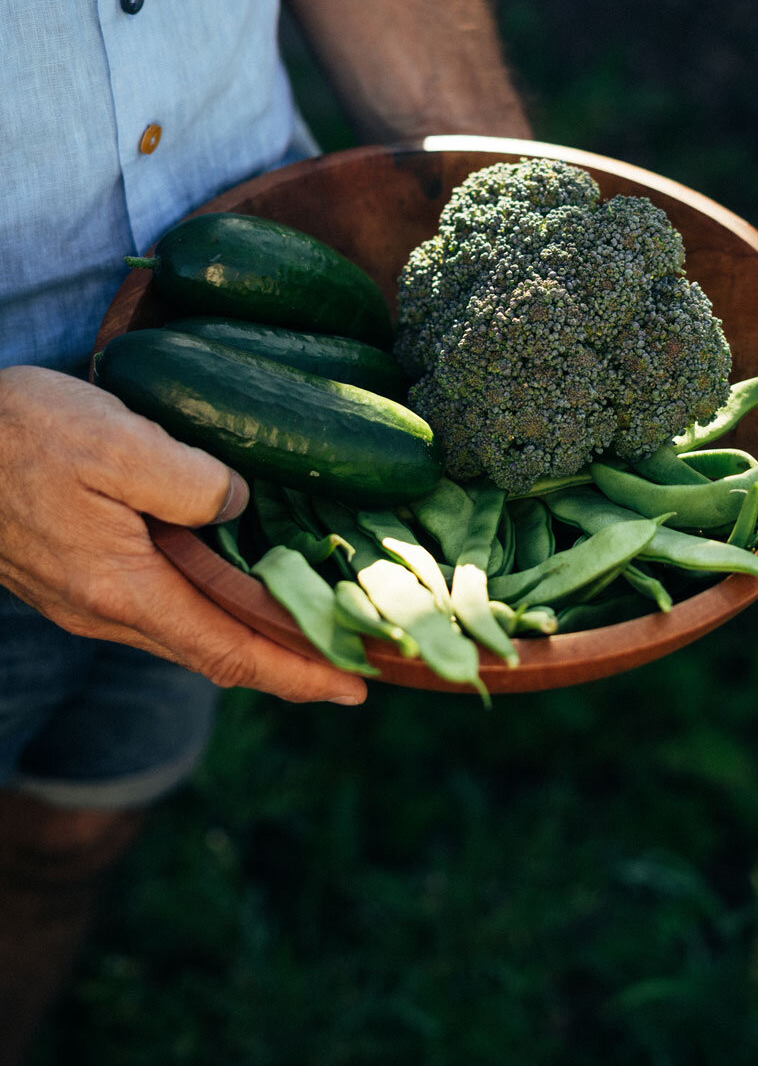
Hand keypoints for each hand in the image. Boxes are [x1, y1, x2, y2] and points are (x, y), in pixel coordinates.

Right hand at [0, 367, 366, 704]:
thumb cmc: (21, 434)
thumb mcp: (115, 441)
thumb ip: (189, 480)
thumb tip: (239, 506)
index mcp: (124, 590)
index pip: (231, 650)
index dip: (299, 672)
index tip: (360, 687)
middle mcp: (107, 611)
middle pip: (218, 652)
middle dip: (291, 661)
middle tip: (358, 658)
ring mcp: (88, 600)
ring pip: (189, 631)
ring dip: (253, 636)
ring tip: (311, 623)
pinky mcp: (77, 579)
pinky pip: (162, 607)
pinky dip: (213, 609)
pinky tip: (236, 585)